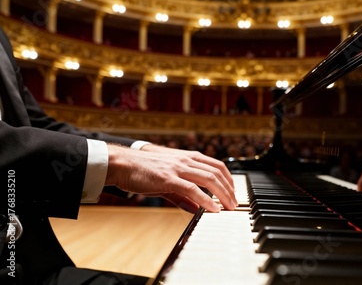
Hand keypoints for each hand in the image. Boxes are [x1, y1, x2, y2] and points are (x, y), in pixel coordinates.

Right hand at [105, 144, 236, 212]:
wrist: (122, 164)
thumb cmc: (143, 171)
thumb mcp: (167, 181)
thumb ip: (183, 195)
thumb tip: (196, 208)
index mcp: (188, 157)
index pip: (217, 166)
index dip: (229, 179)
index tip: (233, 192)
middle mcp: (186, 160)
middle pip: (217, 173)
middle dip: (229, 190)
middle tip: (234, 204)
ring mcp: (178, 168)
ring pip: (209, 179)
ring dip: (222, 195)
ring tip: (229, 207)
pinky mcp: (169, 179)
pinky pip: (192, 189)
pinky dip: (206, 200)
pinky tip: (213, 209)